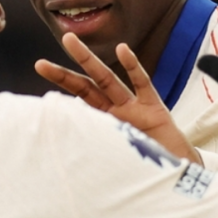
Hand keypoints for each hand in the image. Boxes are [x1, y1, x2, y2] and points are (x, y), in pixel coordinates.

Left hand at [36, 33, 200, 162]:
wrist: (179, 175)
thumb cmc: (147, 171)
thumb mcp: (116, 163)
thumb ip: (95, 154)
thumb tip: (62, 165)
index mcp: (104, 125)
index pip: (76, 104)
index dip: (59, 93)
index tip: (38, 79)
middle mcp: (115, 112)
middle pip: (85, 88)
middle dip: (64, 74)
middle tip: (39, 64)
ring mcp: (134, 108)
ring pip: (107, 80)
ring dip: (88, 61)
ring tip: (70, 42)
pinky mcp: (154, 108)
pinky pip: (142, 84)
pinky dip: (133, 67)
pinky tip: (123, 50)